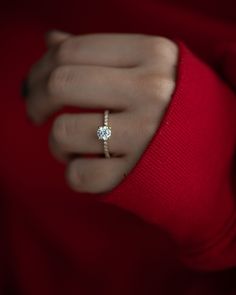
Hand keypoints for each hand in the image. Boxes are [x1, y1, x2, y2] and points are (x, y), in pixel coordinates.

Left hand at [25, 31, 177, 193]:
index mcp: (152, 54)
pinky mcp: (137, 174)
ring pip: (63, 133)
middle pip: (61, 84)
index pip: (72, 50)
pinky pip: (79, 176)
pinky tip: (89, 167)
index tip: (34, 85)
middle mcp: (152, 91)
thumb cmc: (174, 106)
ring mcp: (146, 135)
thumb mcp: (149, 67)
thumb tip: (51, 40)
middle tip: (35, 112)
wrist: (218, 150)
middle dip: (35, 100)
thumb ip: (100, 53)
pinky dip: (74, 173)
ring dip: (58, 143)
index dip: (40, 68)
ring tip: (73, 145)